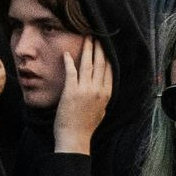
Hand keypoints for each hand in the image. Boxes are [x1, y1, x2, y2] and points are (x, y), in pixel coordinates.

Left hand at [51, 36, 113, 151]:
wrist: (75, 138)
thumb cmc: (87, 127)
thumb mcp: (102, 111)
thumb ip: (103, 97)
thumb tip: (104, 87)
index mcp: (107, 93)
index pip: (109, 69)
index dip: (108, 56)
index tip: (106, 46)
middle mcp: (98, 89)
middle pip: (100, 63)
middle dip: (99, 48)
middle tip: (97, 36)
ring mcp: (85, 89)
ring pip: (88, 64)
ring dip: (87, 49)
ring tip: (87, 38)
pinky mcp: (71, 91)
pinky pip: (71, 72)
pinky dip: (68, 61)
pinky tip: (66, 53)